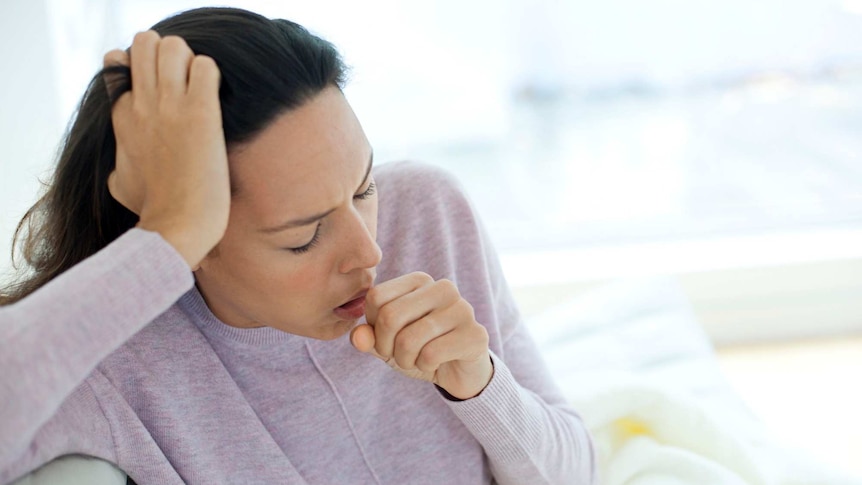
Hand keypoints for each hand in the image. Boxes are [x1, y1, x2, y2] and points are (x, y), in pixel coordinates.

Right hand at [103, 31, 228, 268]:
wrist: (176, 228)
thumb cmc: (154, 212)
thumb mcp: (121, 185)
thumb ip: (118, 166)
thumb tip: (116, 171)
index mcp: (121, 117)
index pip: (118, 63)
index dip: (142, 68)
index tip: (162, 88)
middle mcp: (141, 105)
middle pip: (145, 43)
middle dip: (167, 53)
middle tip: (185, 80)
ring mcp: (169, 107)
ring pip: (173, 47)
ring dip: (190, 59)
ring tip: (201, 87)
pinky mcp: (200, 113)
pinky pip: (205, 67)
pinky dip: (212, 73)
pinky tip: (215, 97)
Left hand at [350, 272, 493, 399]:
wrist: (459, 371)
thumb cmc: (420, 349)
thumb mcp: (387, 343)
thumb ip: (368, 337)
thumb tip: (358, 337)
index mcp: (420, 280)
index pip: (376, 297)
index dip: (372, 326)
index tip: (386, 339)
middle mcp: (443, 288)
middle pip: (390, 316)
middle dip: (386, 347)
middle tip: (398, 356)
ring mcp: (463, 309)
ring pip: (409, 339)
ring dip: (405, 360)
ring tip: (417, 360)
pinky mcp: (475, 334)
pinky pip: (431, 354)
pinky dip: (425, 366)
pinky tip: (436, 363)